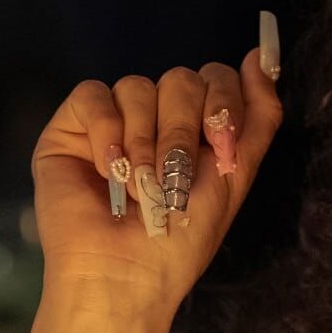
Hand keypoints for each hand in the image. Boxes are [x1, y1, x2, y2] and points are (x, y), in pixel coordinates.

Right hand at [30, 23, 282, 328]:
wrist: (125, 275)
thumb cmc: (182, 237)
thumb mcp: (235, 175)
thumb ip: (259, 118)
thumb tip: (260, 56)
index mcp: (197, 128)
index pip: (217, 77)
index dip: (223, 102)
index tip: (220, 144)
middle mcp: (156, 118)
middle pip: (181, 78)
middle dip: (183, 129)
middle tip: (173, 175)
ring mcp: (114, 120)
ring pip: (138, 85)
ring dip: (145, 141)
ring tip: (139, 186)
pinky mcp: (71, 129)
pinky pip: (94, 94)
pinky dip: (106, 130)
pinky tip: (108, 167)